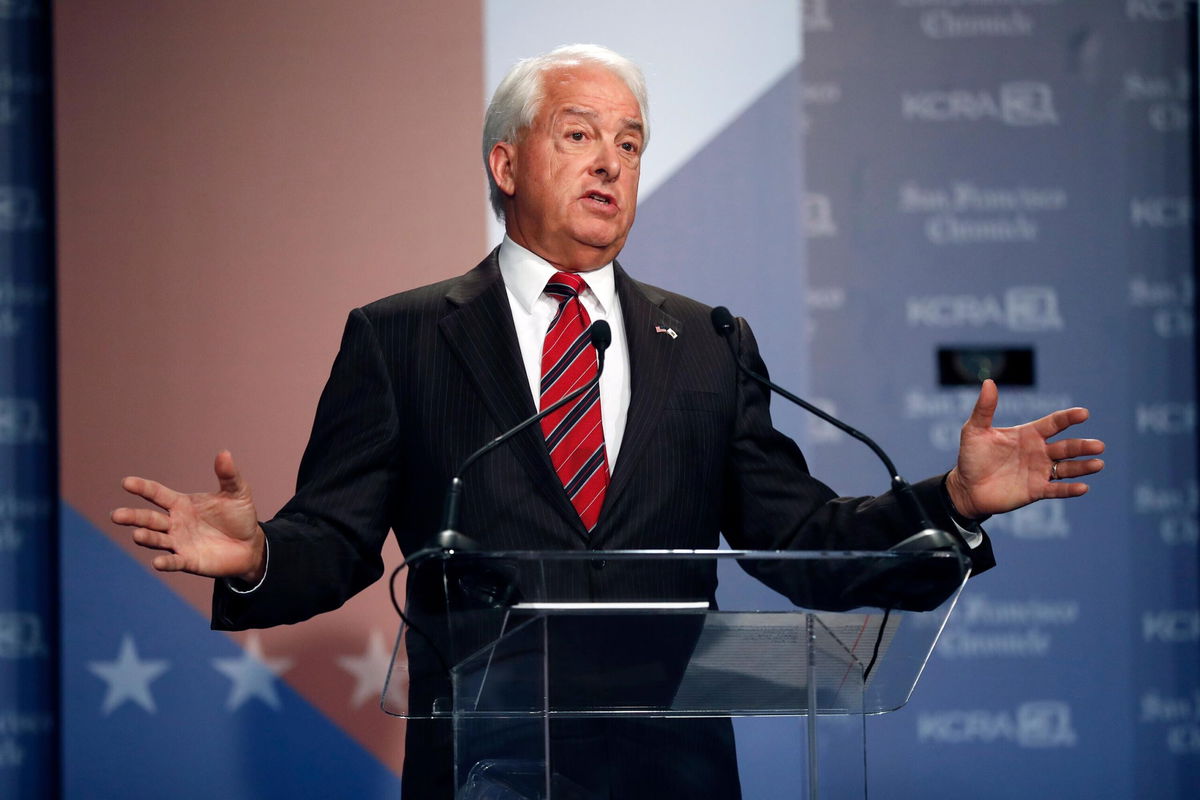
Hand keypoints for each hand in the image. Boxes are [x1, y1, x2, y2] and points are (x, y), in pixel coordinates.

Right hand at [112, 451, 265, 582]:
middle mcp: (175, 523)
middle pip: (149, 519)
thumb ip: (228, 475)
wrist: (250, 545)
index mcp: (182, 504)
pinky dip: (165, 562)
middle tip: (116, 515)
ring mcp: (179, 542)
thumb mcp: (238, 493)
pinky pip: (174, 561)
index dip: (142, 488)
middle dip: (133, 517)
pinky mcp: (188, 560)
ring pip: (156, 539)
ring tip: (137, 534)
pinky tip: (157, 562)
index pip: (157, 494)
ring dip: (146, 537)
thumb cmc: (239, 516)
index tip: (126, 483)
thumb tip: (224, 453)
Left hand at [945, 380, 1104, 519]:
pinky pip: (1056, 489)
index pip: (1054, 423)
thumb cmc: (971, 457)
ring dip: (1083, 467)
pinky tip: (1083, 488)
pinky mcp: (1036, 490)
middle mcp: (1039, 451)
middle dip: (1082, 446)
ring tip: (1098, 464)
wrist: (966, 488)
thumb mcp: (975, 431)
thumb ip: (984, 408)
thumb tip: (989, 382)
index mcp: (1028, 434)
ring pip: (1067, 468)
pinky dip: (1069, 489)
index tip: (1083, 413)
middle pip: (1066, 447)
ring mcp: (1040, 471)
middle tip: (1099, 446)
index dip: (1068, 418)